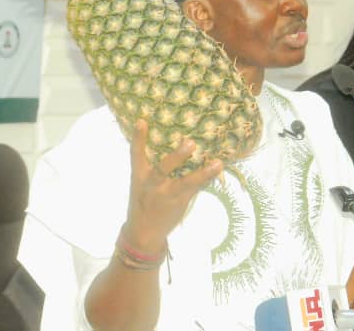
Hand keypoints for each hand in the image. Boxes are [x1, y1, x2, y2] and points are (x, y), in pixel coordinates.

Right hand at [124, 120, 222, 253]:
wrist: (143, 232)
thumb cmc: (144, 201)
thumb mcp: (140, 183)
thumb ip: (151, 165)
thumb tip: (170, 140)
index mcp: (139, 176)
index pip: (135, 154)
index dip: (138, 138)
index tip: (142, 121)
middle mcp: (152, 185)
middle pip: (163, 168)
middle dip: (176, 157)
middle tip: (190, 143)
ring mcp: (167, 195)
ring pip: (186, 182)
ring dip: (202, 173)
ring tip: (217, 163)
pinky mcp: (180, 202)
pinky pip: (196, 188)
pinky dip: (207, 178)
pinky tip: (218, 169)